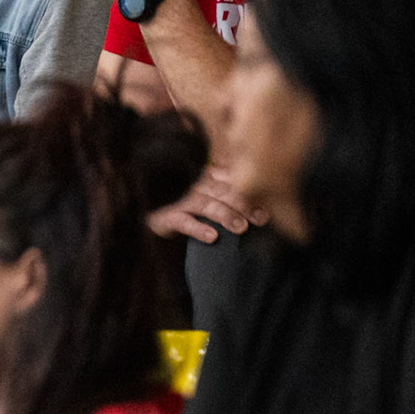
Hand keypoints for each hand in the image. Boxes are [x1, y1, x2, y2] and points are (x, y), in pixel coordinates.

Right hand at [147, 166, 266, 243]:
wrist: (147, 212)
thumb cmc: (186, 207)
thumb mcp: (209, 196)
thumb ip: (229, 192)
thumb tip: (263, 205)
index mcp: (207, 177)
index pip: (232, 182)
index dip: (250, 193)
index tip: (267, 207)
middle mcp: (194, 185)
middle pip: (222, 192)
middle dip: (243, 205)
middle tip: (260, 219)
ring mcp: (179, 201)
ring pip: (206, 205)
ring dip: (225, 215)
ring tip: (241, 228)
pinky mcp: (166, 217)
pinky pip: (183, 222)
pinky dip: (198, 228)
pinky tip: (212, 236)